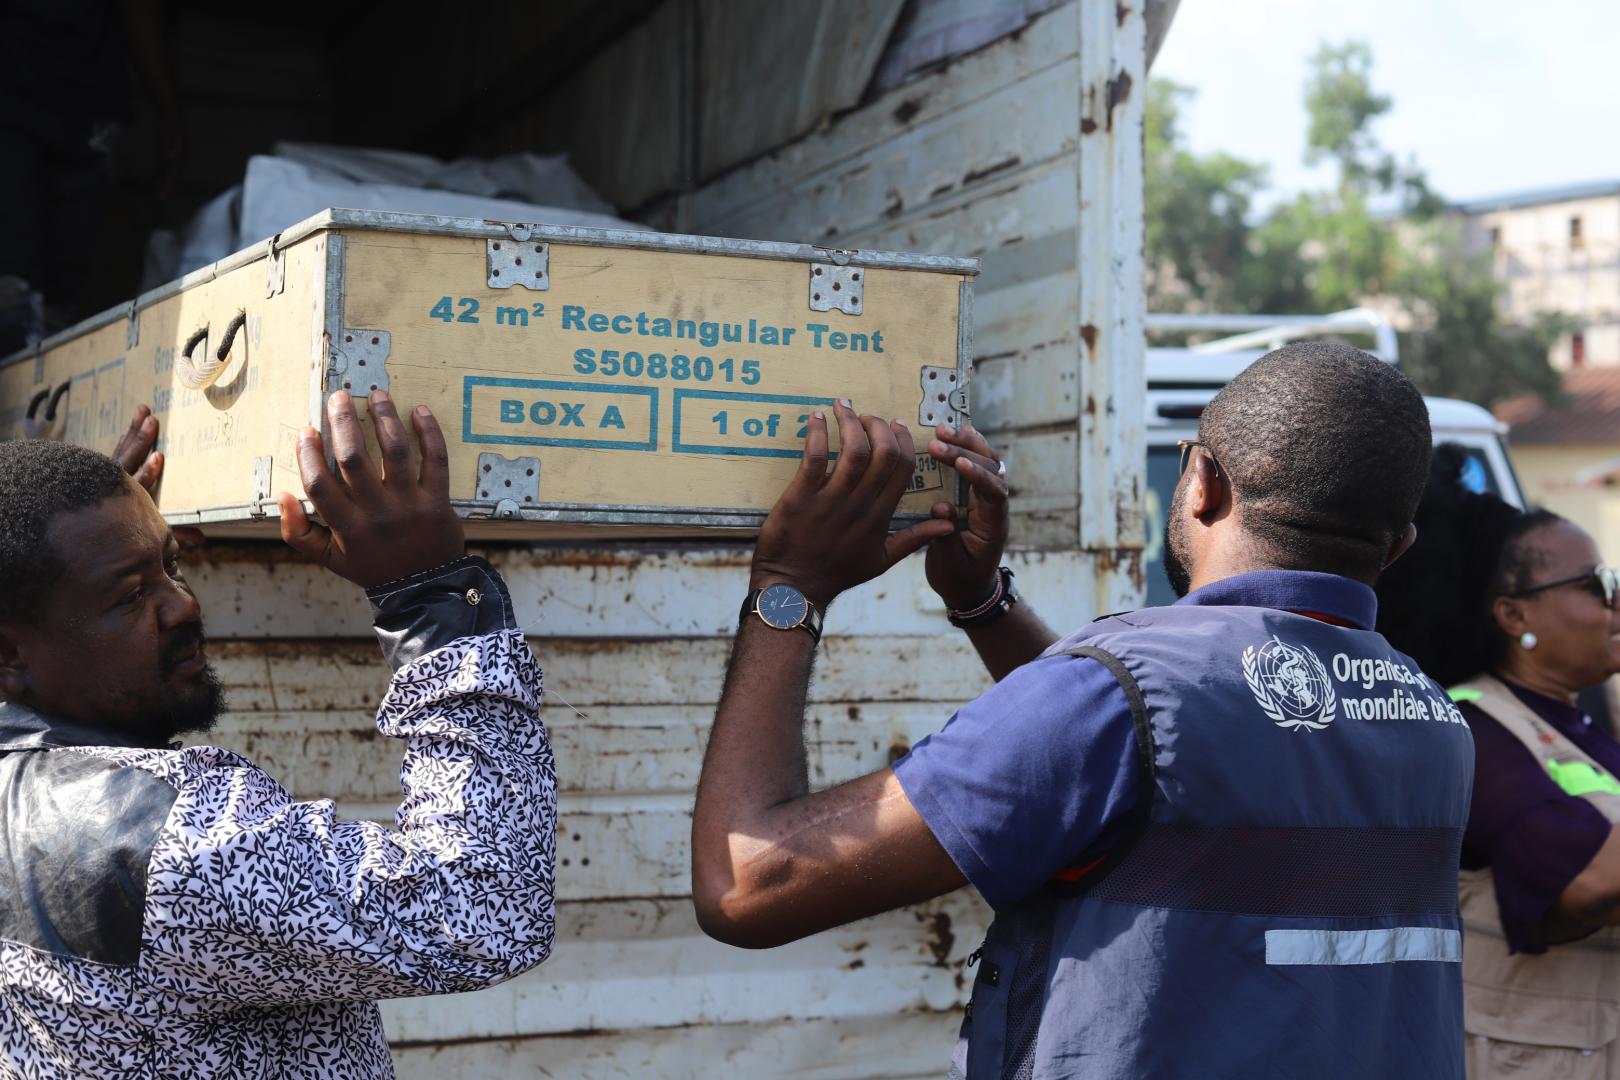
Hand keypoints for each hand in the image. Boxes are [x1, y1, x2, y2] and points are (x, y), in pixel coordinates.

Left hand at [114, 404, 204, 545]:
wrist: (91, 534)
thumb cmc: (129, 533)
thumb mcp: (153, 536)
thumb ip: (175, 534)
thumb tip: (201, 538)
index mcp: (128, 503)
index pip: (138, 485)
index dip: (148, 472)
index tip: (158, 456)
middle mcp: (114, 488)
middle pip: (127, 461)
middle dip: (140, 440)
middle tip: (151, 419)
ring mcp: (106, 479)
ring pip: (121, 452)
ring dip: (132, 432)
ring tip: (142, 410)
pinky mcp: (103, 474)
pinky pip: (116, 454)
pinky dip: (124, 441)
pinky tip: (128, 430)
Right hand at [277, 391, 464, 587]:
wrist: (425, 589)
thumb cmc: (374, 566)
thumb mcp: (330, 559)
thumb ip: (298, 532)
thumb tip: (283, 496)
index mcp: (347, 528)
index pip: (319, 483)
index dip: (309, 454)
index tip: (307, 431)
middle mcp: (377, 514)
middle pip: (354, 458)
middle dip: (343, 422)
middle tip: (338, 397)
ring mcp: (410, 506)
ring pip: (395, 452)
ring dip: (384, 418)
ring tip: (376, 395)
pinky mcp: (438, 501)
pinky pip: (435, 460)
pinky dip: (429, 433)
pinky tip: (419, 411)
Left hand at [751, 399, 954, 608]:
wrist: (794, 588)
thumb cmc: (837, 574)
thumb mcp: (882, 560)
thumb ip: (914, 538)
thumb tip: (948, 525)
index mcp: (881, 516)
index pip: (903, 468)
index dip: (904, 440)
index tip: (896, 424)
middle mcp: (860, 506)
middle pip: (883, 453)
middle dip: (878, 425)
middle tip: (865, 415)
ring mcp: (830, 501)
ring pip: (853, 451)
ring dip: (850, 422)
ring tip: (842, 406)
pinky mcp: (801, 498)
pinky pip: (814, 458)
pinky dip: (817, 434)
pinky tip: (816, 419)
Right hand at [923, 422, 1008, 609]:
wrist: (968, 587)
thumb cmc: (960, 578)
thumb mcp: (950, 565)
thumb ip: (945, 538)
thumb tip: (940, 507)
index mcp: (993, 524)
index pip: (994, 493)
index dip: (979, 475)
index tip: (958, 463)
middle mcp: (993, 505)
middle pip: (992, 469)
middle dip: (966, 451)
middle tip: (937, 439)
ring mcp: (985, 497)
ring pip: (985, 461)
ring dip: (965, 443)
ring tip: (941, 430)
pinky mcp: (972, 493)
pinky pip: (973, 464)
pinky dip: (965, 447)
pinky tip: (952, 431)